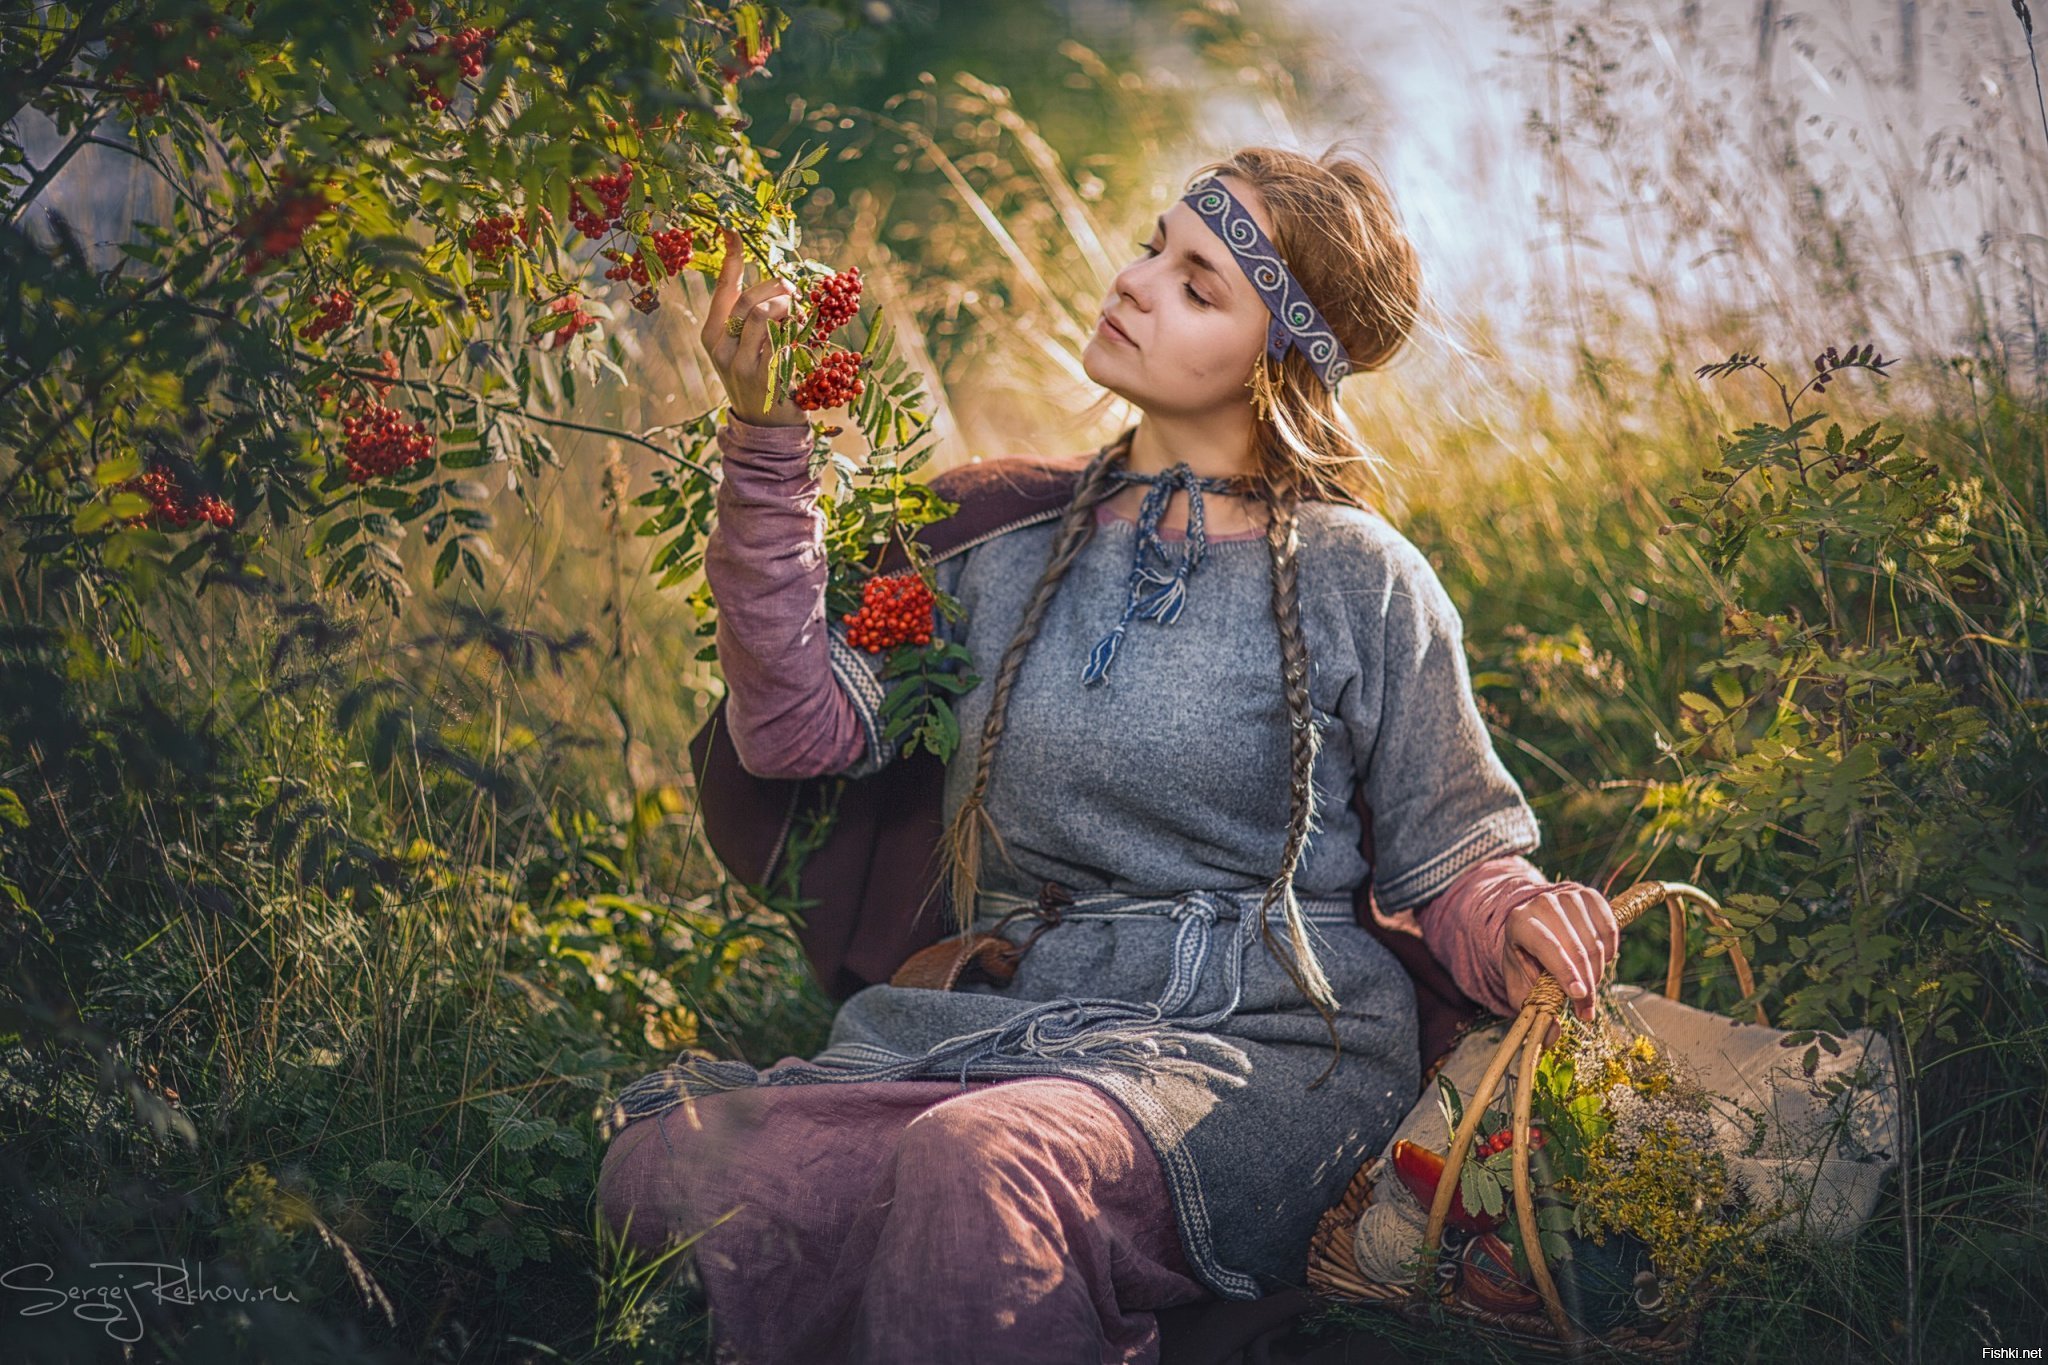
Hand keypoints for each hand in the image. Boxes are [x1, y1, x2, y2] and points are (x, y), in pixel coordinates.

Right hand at [699, 228, 808, 428]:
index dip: (730, 256)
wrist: (766, 428)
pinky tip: (800, 341)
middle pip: (750, 298)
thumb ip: (753, 318)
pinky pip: (782, 339)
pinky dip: (796, 334)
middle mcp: (720, 346)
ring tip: (798, 318)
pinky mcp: (762, 375)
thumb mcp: (748, 347)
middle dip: (778, 288)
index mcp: (712, 334)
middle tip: (795, 292)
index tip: (734, 227)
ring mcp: (739, 362)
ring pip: (765, 314)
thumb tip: (778, 281)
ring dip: (789, 310)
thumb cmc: (762, 379)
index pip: (723, 287)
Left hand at [1499, 884, 1619, 1048]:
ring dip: (1597, 971)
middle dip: (1585, 983)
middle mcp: (1542, 903)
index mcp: (1519, 922)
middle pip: (1574, 946)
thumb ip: (1534, 1011)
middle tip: (1586, 1009)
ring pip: (1594, 939)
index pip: (1546, 945)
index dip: (1565, 972)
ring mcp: (1567, 896)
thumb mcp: (1522, 988)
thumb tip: (1551, 1038)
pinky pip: (1610, 927)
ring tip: (1588, 987)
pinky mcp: (1590, 895)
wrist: (1533, 927)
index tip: (1580, 996)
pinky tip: (1601, 962)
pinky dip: (1610, 950)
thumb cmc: (1527, 961)